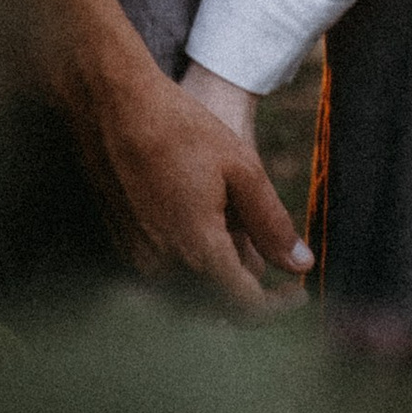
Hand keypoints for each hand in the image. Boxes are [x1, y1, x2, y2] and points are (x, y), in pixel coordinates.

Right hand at [49, 0, 308, 308]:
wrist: (110, 102)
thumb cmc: (179, 127)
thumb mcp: (241, 168)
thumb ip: (272, 224)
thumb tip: (301, 265)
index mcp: (197, 250)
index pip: (245, 308)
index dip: (278, 307)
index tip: (299, 292)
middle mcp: (162, 266)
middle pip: (216, 310)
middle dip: (250, 300)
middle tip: (278, 277)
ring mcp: (136, 258)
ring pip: (188, 299)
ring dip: (219, 289)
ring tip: (242, 252)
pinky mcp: (122, 244)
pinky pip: (164, 278)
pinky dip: (192, 273)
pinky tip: (204, 237)